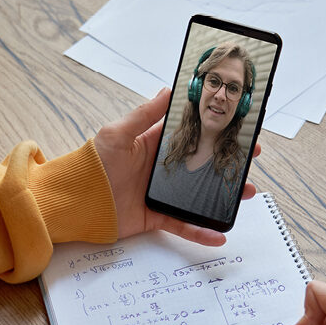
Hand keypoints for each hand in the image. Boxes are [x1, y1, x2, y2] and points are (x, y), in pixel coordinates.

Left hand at [94, 88, 259, 245]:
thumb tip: (168, 90)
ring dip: (223, 195)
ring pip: (198, 194)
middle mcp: (160, 169)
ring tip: (245, 192)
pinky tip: (219, 234)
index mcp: (153, 145)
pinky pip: (182, 224)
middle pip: (201, 164)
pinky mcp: (155, 217)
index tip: (238, 126)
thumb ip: (144, 114)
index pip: (190, 134)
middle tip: (251, 157)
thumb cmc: (91, 164)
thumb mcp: (117, 133)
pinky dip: (200, 231)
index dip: (214, 129)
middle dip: (227, 160)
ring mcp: (159, 194)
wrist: (74, 201)